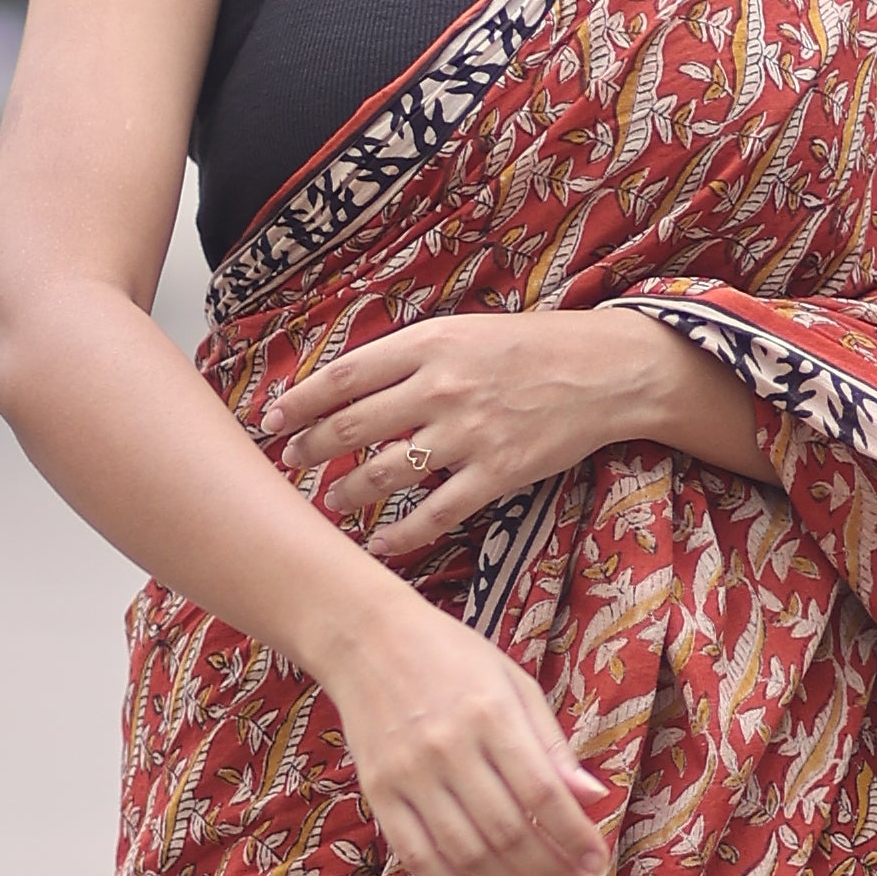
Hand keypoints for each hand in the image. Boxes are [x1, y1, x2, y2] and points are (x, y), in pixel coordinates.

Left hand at [270, 306, 685, 566]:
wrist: (603, 371)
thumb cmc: (529, 346)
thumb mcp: (462, 331)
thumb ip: (409, 354)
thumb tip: (348, 382)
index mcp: (430, 344)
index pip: (344, 376)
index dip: (300, 401)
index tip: (273, 419)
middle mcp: (442, 388)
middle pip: (354, 426)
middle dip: (311, 449)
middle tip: (289, 462)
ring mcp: (469, 434)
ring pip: (386, 473)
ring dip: (348, 491)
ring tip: (331, 499)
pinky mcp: (497, 474)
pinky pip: (435, 514)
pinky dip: (401, 535)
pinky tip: (379, 544)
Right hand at [321, 598, 615, 875]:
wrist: (367, 639)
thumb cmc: (452, 656)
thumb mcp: (514, 683)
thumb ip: (551, 745)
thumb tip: (594, 797)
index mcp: (490, 714)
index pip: (542, 793)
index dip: (575, 836)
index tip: (598, 861)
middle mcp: (448, 748)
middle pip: (508, 832)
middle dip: (552, 870)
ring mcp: (408, 775)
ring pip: (467, 853)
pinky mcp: (378, 793)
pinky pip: (419, 857)